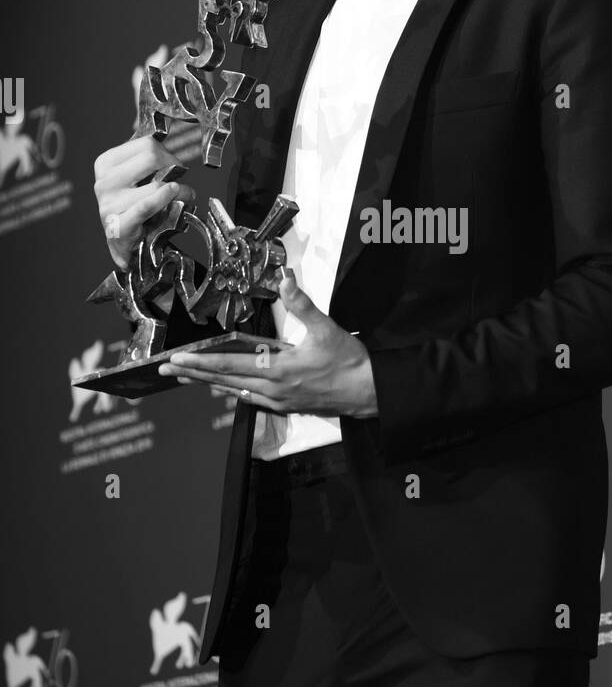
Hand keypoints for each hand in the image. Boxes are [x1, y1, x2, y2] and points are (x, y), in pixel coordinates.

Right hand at [93, 136, 196, 270]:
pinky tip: (178, 198)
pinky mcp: (117, 226)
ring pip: (156, 184)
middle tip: (181, 177)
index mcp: (105, 163)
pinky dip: (167, 200)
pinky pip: (147, 206)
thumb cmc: (133, 206)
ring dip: (180, 189)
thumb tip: (176, 144)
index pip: (146, 144)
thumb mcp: (136, 178)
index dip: (168, 153)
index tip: (174, 164)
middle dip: (175, 166)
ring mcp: (108, 204)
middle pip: (152, 158)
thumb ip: (149, 161)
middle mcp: (103, 182)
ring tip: (185, 193)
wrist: (125, 244)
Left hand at [157, 269, 377, 417]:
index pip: (228, 365)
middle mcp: (272, 389)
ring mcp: (278, 401)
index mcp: (277, 370)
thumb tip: (285, 279)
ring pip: (235, 392)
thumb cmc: (347, 361)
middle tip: (168, 370)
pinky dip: (234, 391)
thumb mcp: (326, 328)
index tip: (177, 359)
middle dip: (194, 374)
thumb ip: (302, 304)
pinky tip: (227, 388)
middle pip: (224, 381)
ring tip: (188, 378)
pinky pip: (252, 400)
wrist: (368, 391)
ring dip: (210, 384)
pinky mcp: (286, 407)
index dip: (199, 362)